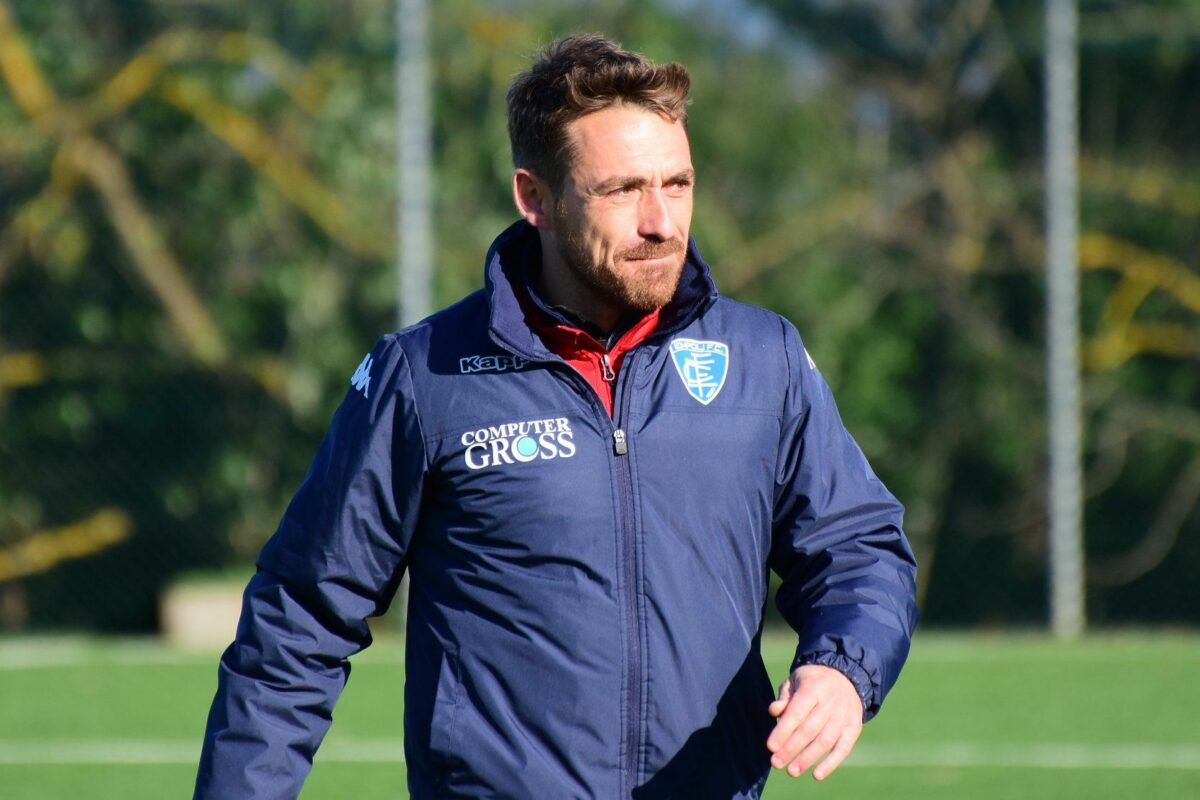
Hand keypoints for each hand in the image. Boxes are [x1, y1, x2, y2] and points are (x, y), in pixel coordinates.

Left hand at [766, 664, 862, 780]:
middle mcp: (831, 701)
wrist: (846, 676)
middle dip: (791, 748)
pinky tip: (816, 775)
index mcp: (813, 687)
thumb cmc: (812, 683)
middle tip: (776, 763)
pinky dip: (831, 764)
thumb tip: (773, 711)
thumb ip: (784, 697)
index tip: (770, 747)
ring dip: (807, 759)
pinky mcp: (854, 727)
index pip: (797, 712)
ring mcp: (844, 715)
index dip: (783, 730)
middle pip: (810, 729)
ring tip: (791, 771)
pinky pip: (843, 748)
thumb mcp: (795, 681)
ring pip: (825, 741)